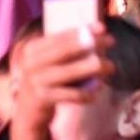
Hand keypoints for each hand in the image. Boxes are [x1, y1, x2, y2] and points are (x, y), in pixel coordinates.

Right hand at [8, 24, 114, 139]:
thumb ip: (65, 48)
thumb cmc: (45, 81)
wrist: (28, 112)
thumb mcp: (47, 61)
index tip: (102, 27)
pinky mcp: (43, 98)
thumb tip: (97, 33)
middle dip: (91, 44)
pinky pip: (73, 93)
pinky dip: (87, 92)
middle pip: (65, 50)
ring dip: (95, 68)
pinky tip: (96, 91)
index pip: (60, 36)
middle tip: (112, 41)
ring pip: (71, 71)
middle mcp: (31, 63)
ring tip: (111, 67)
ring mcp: (36, 81)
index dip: (82, 31)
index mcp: (32, 49)